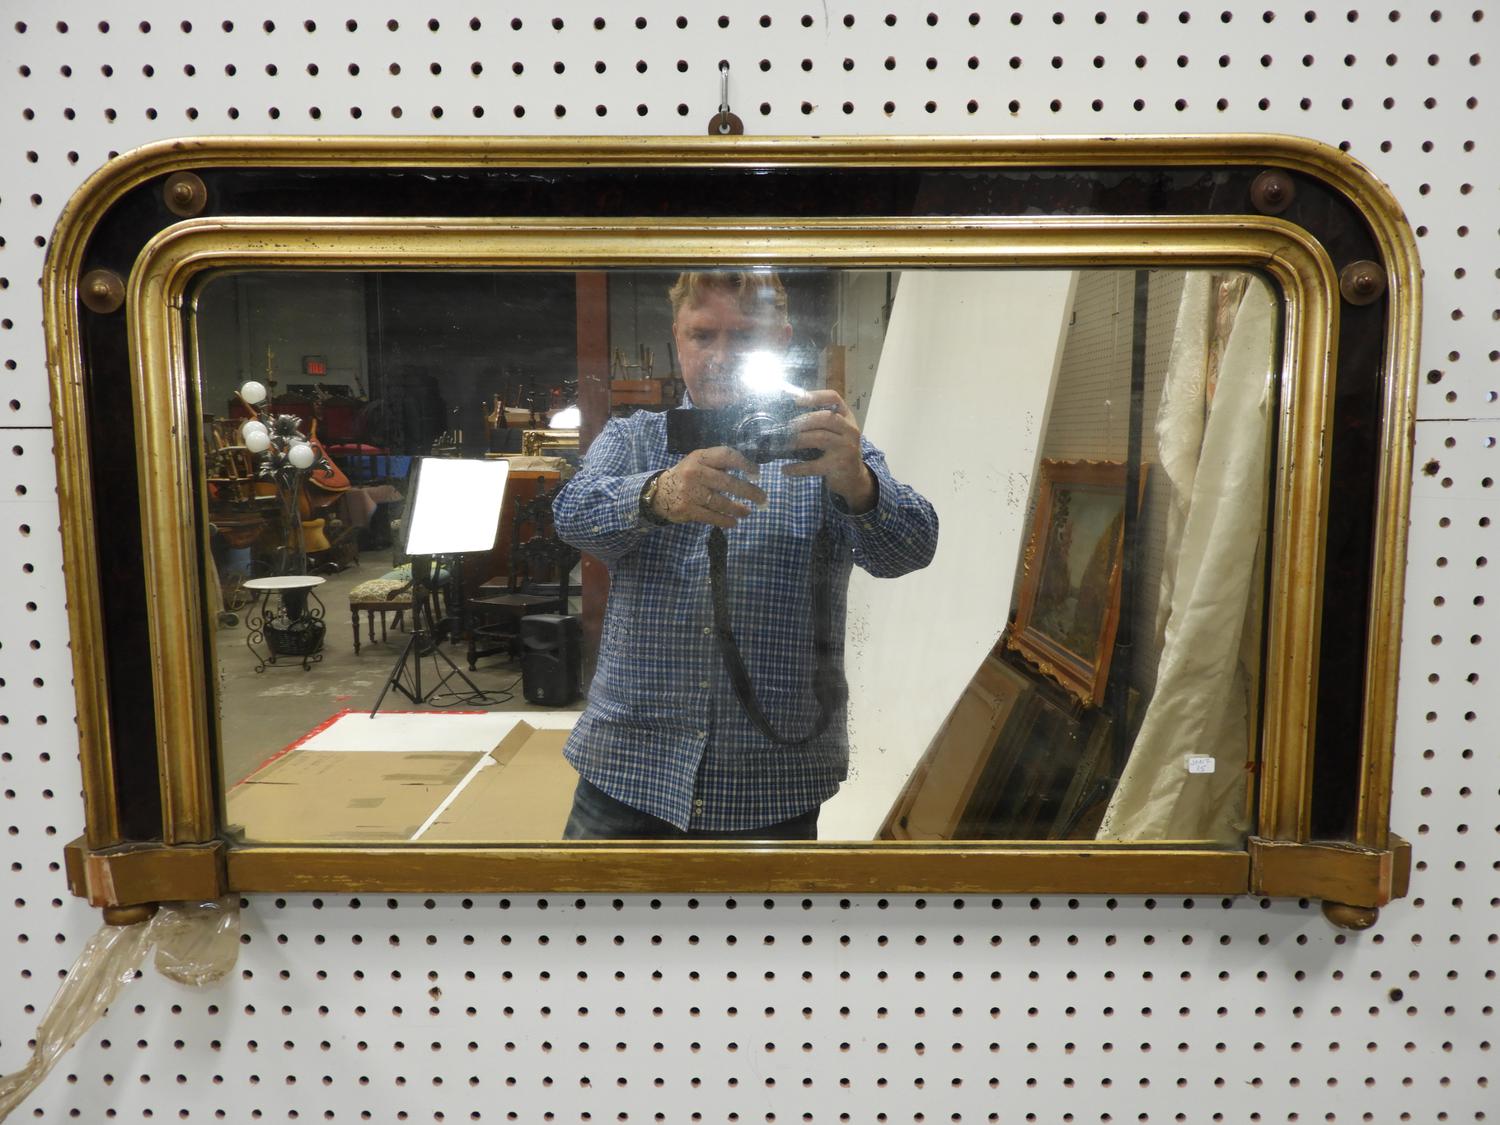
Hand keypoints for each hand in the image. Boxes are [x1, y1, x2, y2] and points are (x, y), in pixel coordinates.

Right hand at [653, 446, 767, 528]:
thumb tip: (749, 472)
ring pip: (721, 502)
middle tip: (763, 498)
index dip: (745, 464)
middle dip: (749, 491)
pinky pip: (712, 517)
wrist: (659, 493)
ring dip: (738, 509)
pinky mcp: (687, 509)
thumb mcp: (699, 462)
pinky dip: (725, 521)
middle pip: (728, 482)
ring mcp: (690, 492)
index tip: (757, 473)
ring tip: (748, 512)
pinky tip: (734, 522)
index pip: (727, 456)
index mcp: (700, 457)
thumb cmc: (687, 475)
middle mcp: (695, 472)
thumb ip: (719, 464)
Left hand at [782, 390, 876, 512]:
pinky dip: (798, 467)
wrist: (854, 476)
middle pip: (826, 418)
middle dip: (804, 420)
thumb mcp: (836, 432)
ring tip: (784, 444)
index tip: (797, 400)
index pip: (834, 398)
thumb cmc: (839, 449)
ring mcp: (846, 448)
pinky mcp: (839, 466)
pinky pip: (815, 465)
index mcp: (847, 417)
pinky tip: (786, 469)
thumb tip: (787, 416)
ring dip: (799, 440)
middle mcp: (850, 430)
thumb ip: (820, 422)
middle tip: (787, 427)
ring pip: (821, 438)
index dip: (816, 396)